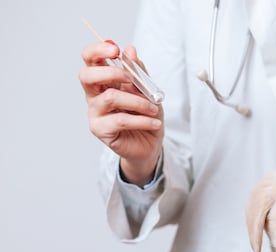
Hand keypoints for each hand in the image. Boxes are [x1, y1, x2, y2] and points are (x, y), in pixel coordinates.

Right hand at [79, 41, 163, 185]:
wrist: (150, 143)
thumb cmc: (146, 115)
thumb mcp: (148, 90)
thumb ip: (139, 71)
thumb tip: (130, 49)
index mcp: (103, 81)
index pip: (90, 59)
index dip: (98, 51)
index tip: (116, 49)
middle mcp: (94, 95)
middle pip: (87, 75)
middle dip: (113, 73)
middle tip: (133, 80)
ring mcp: (95, 113)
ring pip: (110, 98)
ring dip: (138, 101)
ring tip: (154, 109)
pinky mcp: (100, 130)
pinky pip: (120, 120)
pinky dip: (142, 120)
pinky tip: (154, 123)